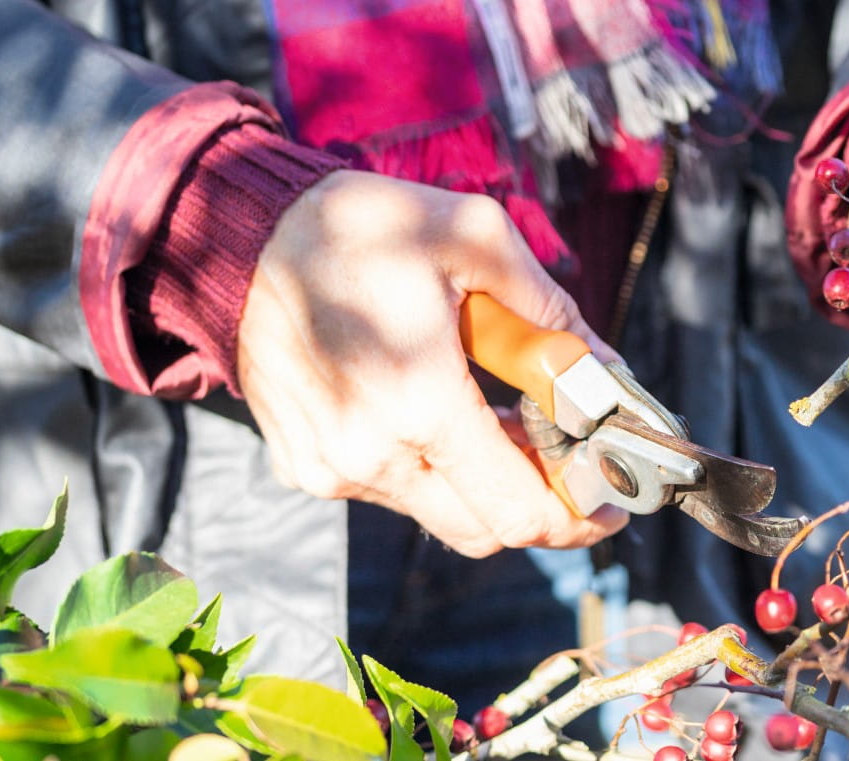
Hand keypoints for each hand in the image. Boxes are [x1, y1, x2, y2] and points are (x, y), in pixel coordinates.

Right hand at [237, 171, 627, 555]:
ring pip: (441, 513)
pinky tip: (443, 414)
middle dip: (541, 506)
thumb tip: (609, 373)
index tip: (612, 502)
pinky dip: (434, 470)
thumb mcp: (476, 240)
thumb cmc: (357, 227)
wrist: (236, 233)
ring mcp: (331, 469)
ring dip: (486, 484)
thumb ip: (551, 312)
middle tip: (572, 462)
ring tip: (508, 420)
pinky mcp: (306, 466)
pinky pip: (392, 492)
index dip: (579, 517)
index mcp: (420, 404)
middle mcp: (370, 455)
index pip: (520, 511)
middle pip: (488, 529)